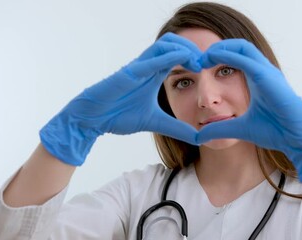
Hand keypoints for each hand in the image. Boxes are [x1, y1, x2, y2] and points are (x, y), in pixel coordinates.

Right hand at [40, 33, 201, 165]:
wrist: (92, 119)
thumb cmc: (118, 114)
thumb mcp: (155, 122)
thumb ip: (176, 127)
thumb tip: (198, 137)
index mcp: (154, 73)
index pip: (178, 53)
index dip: (195, 56)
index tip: (209, 69)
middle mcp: (148, 66)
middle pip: (173, 42)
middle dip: (192, 48)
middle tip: (206, 63)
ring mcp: (138, 68)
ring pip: (163, 44)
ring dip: (183, 48)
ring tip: (197, 63)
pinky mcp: (128, 74)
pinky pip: (149, 61)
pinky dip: (167, 58)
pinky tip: (182, 61)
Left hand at [197, 39, 301, 181]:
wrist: (298, 138)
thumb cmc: (276, 131)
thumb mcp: (240, 128)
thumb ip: (220, 128)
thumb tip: (199, 135)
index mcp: (257, 79)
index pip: (236, 56)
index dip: (217, 57)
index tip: (199, 66)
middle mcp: (263, 71)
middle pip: (239, 46)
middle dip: (217, 48)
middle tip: (199, 58)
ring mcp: (267, 72)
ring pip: (242, 47)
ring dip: (220, 48)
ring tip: (204, 57)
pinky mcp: (268, 78)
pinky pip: (246, 60)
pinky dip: (227, 55)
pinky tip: (212, 59)